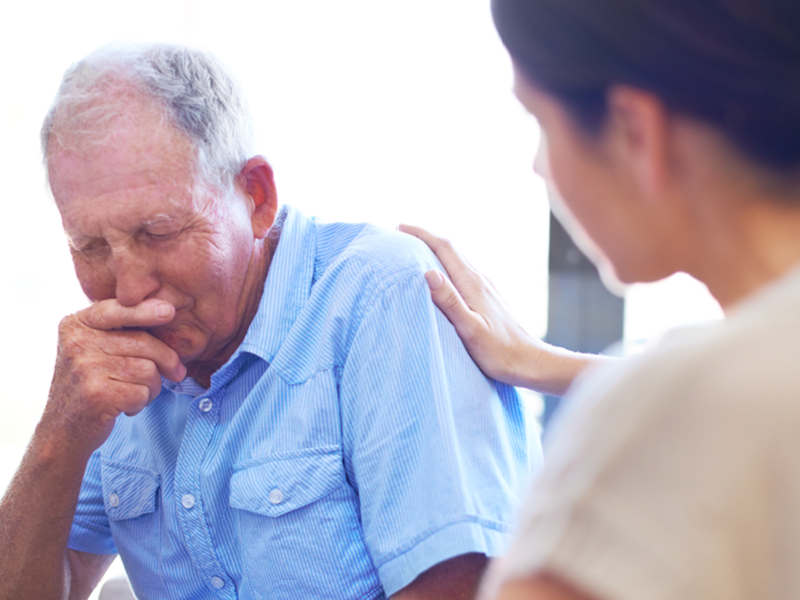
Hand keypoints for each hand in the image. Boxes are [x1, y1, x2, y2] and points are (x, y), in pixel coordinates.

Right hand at [44, 298, 185, 454]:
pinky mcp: (96, 395)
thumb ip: (120, 330)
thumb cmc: (90, 384)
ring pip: (148, 369)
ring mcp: (85, 368)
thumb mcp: (94, 349)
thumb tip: (168, 313)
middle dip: (167, 360)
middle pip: (144, 342)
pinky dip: (142, 403)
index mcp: (76, 324)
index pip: (118, 309)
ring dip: (153, 387)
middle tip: (175, 373)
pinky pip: (142, 393)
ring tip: (135, 393)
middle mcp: (77, 342)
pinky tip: (126, 407)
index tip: (169, 311)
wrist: (63, 430)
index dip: (145, 310)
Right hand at [399, 225, 604, 395]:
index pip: (444, 248)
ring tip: (414, 250)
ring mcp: (485, 288)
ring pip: (457, 259)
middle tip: (401, 233)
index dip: (422, 235)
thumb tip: (428, 272)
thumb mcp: (470, 329)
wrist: (529, 361)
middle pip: (451, 248)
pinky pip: (462, 272)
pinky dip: (445, 265)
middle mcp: (479, 280)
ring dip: (435, 250)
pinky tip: (440, 275)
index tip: (400, 227)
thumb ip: (450, 301)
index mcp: (472, 284)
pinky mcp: (487, 298)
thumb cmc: (499, 351)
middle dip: (426, 237)